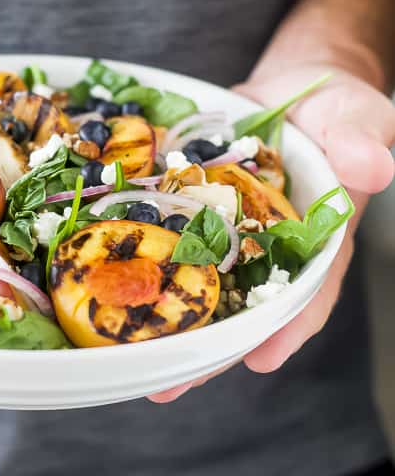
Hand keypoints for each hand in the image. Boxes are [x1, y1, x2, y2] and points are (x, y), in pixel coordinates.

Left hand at [150, 64, 394, 402]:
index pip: (307, 293)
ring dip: (168, 328)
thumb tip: (372, 166)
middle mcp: (270, 253)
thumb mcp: (355, 116)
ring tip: (130, 367)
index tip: (261, 359)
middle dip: (209, 352)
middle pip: (242, 311)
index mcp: (318, 242)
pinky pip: (169, 250)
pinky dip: (144, 273)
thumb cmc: (330, 109)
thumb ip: (362, 139)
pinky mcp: (194, 221)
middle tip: (169, 386)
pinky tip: (107, 294)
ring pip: (201, 293)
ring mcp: (230, 242)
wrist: (288, 88)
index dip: (286, 327)